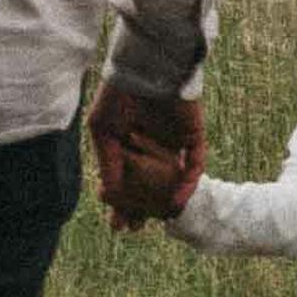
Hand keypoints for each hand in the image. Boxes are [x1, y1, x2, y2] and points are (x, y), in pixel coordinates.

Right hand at [87, 83, 205, 229]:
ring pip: (172, 179)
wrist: (148, 68)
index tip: (116, 224)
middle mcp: (151, 146)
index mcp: (128, 142)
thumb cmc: (119, 94)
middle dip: (141, 207)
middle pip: (149, 185)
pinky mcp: (193, 138)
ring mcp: (173, 143)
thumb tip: (108, 193)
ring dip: (165, 200)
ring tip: (157, 221)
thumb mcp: (102, 128)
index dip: (120, 202)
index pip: (125, 179)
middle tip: (134, 228)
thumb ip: (106, 161)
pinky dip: (187, 184)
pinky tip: (176, 201)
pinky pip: (194, 166)